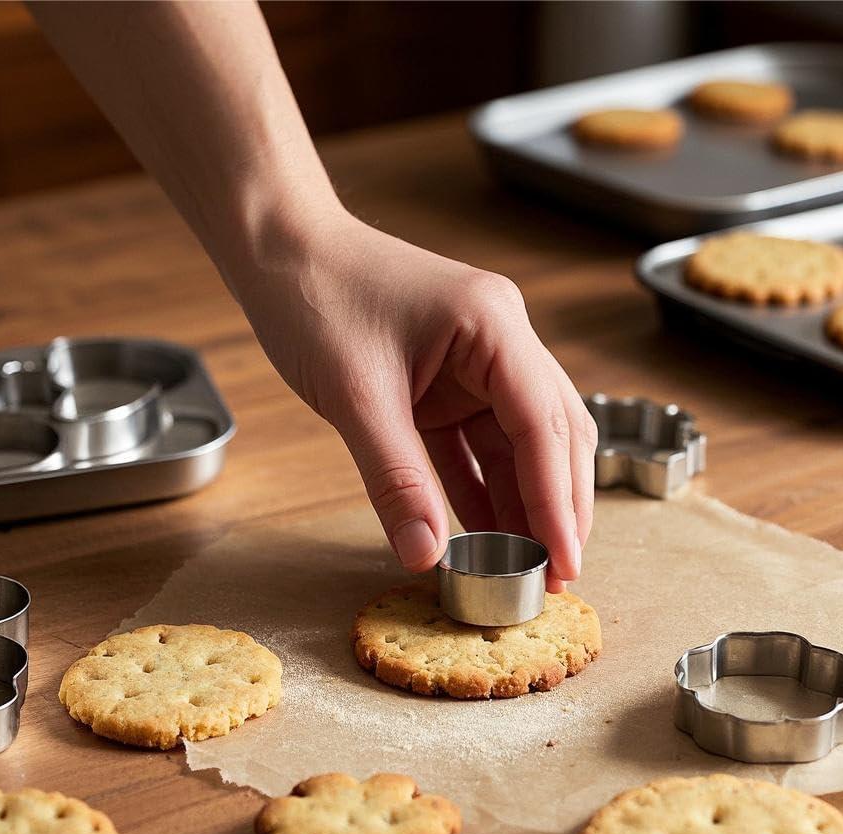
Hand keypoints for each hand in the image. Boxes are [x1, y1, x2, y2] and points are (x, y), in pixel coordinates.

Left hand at [236, 210, 596, 589]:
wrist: (278, 249)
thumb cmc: (315, 296)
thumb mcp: (356, 396)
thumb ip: (396, 478)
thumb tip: (424, 554)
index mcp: (494, 327)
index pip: (543, 424)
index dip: (558, 501)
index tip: (564, 562)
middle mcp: (500, 342)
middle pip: (550, 435)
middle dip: (558, 506)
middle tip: (558, 575)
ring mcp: (476, 364)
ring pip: (519, 445)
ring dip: (524, 504)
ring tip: (528, 567)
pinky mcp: (447, 384)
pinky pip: (476, 445)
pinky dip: (482, 489)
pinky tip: (486, 534)